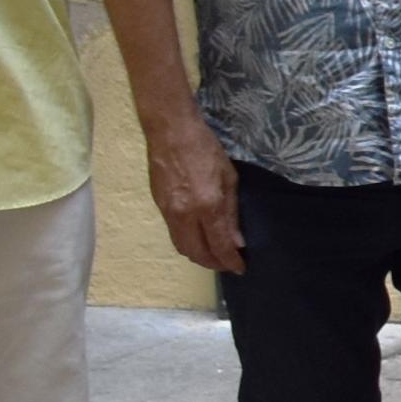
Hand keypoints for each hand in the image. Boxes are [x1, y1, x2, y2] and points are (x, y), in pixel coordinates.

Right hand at [140, 98, 243, 275]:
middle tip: (228, 264)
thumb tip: (236, 241)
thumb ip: (231, 212)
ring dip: (198, 256)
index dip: (230, 261)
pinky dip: (187, 243)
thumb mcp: (229, 178)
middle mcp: (185, 214)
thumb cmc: (206, 150)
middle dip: (213, 263)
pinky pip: (174, 235)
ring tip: (215, 256)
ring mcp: (169, 212)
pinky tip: (199, 240)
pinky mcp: (159, 208)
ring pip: (182, 247)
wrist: (171, 134)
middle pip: (197, 252)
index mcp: (207, 205)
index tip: (241, 268)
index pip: (219, 244)